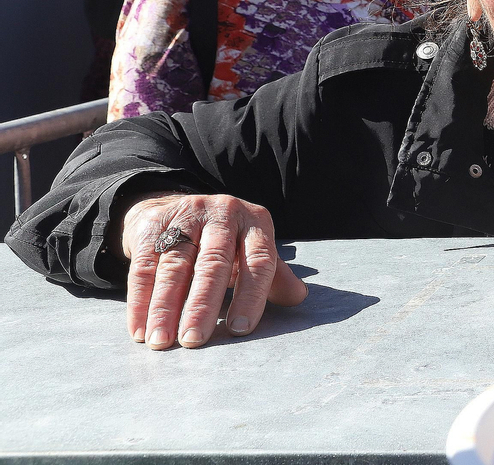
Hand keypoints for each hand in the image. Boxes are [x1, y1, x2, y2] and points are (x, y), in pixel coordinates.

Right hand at [121, 193, 305, 349]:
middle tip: (194, 341)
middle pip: (214, 263)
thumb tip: (297, 298)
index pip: (259, 260)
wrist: (177, 207)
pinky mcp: (152, 226)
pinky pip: (143, 268)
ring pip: (174, 267)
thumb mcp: (252, 249)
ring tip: (161, 342)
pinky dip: (141, 302)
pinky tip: (139, 330)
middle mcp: (222, 214)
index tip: (240, 330)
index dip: (251, 296)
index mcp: (254, 222)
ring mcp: (186, 217)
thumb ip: (273, 275)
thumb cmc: (225, 240)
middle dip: (202, 305)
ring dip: (165, 308)